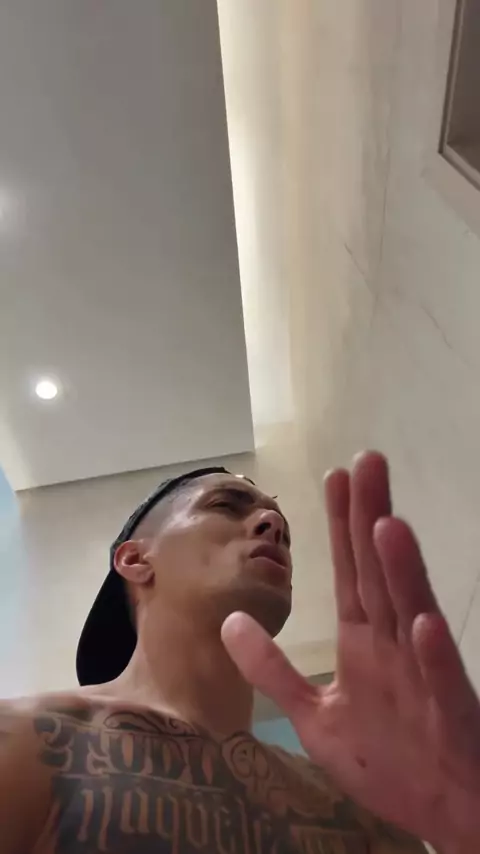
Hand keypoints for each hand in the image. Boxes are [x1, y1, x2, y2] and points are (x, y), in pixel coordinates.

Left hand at [222, 452, 479, 851]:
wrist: (442, 817)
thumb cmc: (387, 763)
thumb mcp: (315, 717)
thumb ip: (274, 671)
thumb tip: (230, 622)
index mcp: (364, 644)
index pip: (349, 573)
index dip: (342, 526)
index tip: (335, 476)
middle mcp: (394, 647)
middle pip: (379, 575)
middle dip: (370, 519)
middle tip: (368, 462)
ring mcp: (423, 678)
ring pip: (410, 615)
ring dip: (399, 571)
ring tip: (386, 524)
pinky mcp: (448, 718)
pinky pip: (439, 683)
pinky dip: (431, 655)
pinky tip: (420, 623)